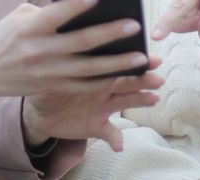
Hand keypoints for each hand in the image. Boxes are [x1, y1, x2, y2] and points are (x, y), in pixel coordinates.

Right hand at [0, 0, 152, 107]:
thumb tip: (82, 7)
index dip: (74, 5)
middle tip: (134, 25)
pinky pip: (84, 86)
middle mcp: (39, 51)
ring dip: (117, 63)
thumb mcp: (20, 16)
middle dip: (109, 34)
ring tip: (141, 56)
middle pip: (79, 43)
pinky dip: (106, 81)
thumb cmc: (4, 36)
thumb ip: (48, 11)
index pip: (54, 15)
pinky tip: (125, 74)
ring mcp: (47, 73)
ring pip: (88, 70)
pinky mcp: (52, 87)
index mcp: (29, 28)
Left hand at [22, 55, 164, 150]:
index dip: (133, 60)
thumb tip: (58, 54)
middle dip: (144, 79)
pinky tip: (120, 146)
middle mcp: (104, 88)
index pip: (116, 63)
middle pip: (127, 81)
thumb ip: (57, 66)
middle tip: (158, 78)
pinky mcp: (97, 126)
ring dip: (141, 100)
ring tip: (154, 99)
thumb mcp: (49, 73)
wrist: (40, 111)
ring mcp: (103, 107)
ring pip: (125, 102)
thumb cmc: (48, 85)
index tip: (149, 58)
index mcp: (95, 71)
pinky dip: (116, 139)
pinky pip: (110, 133)